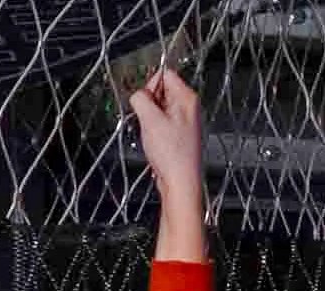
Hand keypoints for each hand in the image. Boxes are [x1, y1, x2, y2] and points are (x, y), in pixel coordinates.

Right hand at [127, 68, 203, 199]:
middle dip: (148, 103)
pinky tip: (155, 142)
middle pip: (162, 91)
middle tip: (147, 121)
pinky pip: (161, 123)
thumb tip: (137, 94)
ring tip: (152, 134)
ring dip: (149, 118)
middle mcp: (188, 107)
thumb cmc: (171, 153)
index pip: (166, 74)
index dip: (150, 85)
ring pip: (159, 108)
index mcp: (187, 98)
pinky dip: (153, 130)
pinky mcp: (178, 135)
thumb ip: (141, 99)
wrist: (180, 181)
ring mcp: (184, 121)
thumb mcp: (150, 120)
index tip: (144, 101)